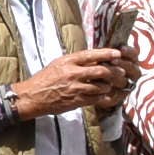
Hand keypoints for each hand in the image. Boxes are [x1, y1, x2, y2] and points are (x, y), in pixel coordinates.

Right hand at [13, 47, 130, 115]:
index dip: (107, 54)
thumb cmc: (45, 79)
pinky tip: (102, 94)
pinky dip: (102, 96)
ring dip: (108, 86)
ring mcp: (75, 88)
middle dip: (113, 72)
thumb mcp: (58, 64)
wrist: (33, 96)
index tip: (118, 53)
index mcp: (67, 61)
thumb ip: (76, 61)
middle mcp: (72, 74)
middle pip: (101, 71)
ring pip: (101, 86)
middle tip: (120, 72)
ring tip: (109, 84)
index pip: (91, 55)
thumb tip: (95, 58)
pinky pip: (96, 98)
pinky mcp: (76, 101)